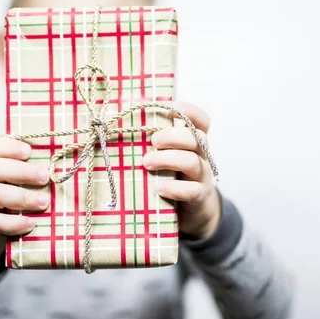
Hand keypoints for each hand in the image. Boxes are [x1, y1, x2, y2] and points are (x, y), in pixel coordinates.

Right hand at [0, 137, 50, 268]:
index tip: (28, 151)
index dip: (7, 147)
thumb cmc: (20, 189)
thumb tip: (70, 150)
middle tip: (45, 176)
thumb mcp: (25, 173)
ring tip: (44, 201)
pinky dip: (14, 223)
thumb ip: (39, 161)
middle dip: (21, 172)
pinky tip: (32, 222)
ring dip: (22, 197)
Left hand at [142, 102, 220, 239]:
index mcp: (193, 141)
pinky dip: (175, 188)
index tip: (166, 107)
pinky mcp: (199, 197)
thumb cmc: (171, 177)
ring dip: (168, 159)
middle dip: (173, 136)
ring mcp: (202, 177)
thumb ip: (151, 141)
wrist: (190, 212)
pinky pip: (192, 190)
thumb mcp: (165, 156)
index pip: (200, 119)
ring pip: (193, 162)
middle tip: (152, 140)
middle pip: (198, 137)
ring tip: (146, 163)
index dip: (186, 110)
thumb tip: (116, 118)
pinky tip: (159, 188)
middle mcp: (202, 156)